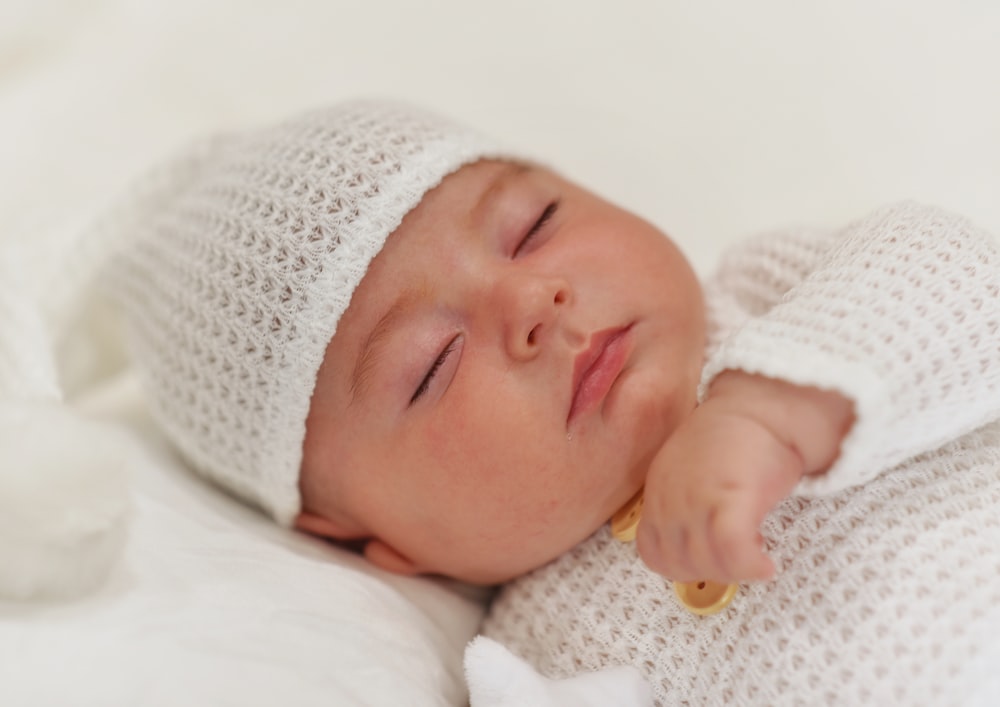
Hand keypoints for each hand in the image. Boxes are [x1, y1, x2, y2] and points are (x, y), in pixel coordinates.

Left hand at [635, 372, 853, 582]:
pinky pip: (732, 551)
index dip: (682, 565)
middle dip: (712, 572)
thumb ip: (684, 504)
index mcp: (658, 490)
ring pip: (705, 563)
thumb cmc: (737, 438)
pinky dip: (750, 566)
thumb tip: (699, 545)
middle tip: (740, 559)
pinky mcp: (731, 498)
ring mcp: (696, 498)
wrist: (763, 405)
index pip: (652, 551)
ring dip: (734, 572)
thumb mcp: (691, 470)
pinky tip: (765, 564)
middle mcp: (670, 496)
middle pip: (678, 564)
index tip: (712, 558)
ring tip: (755, 557)